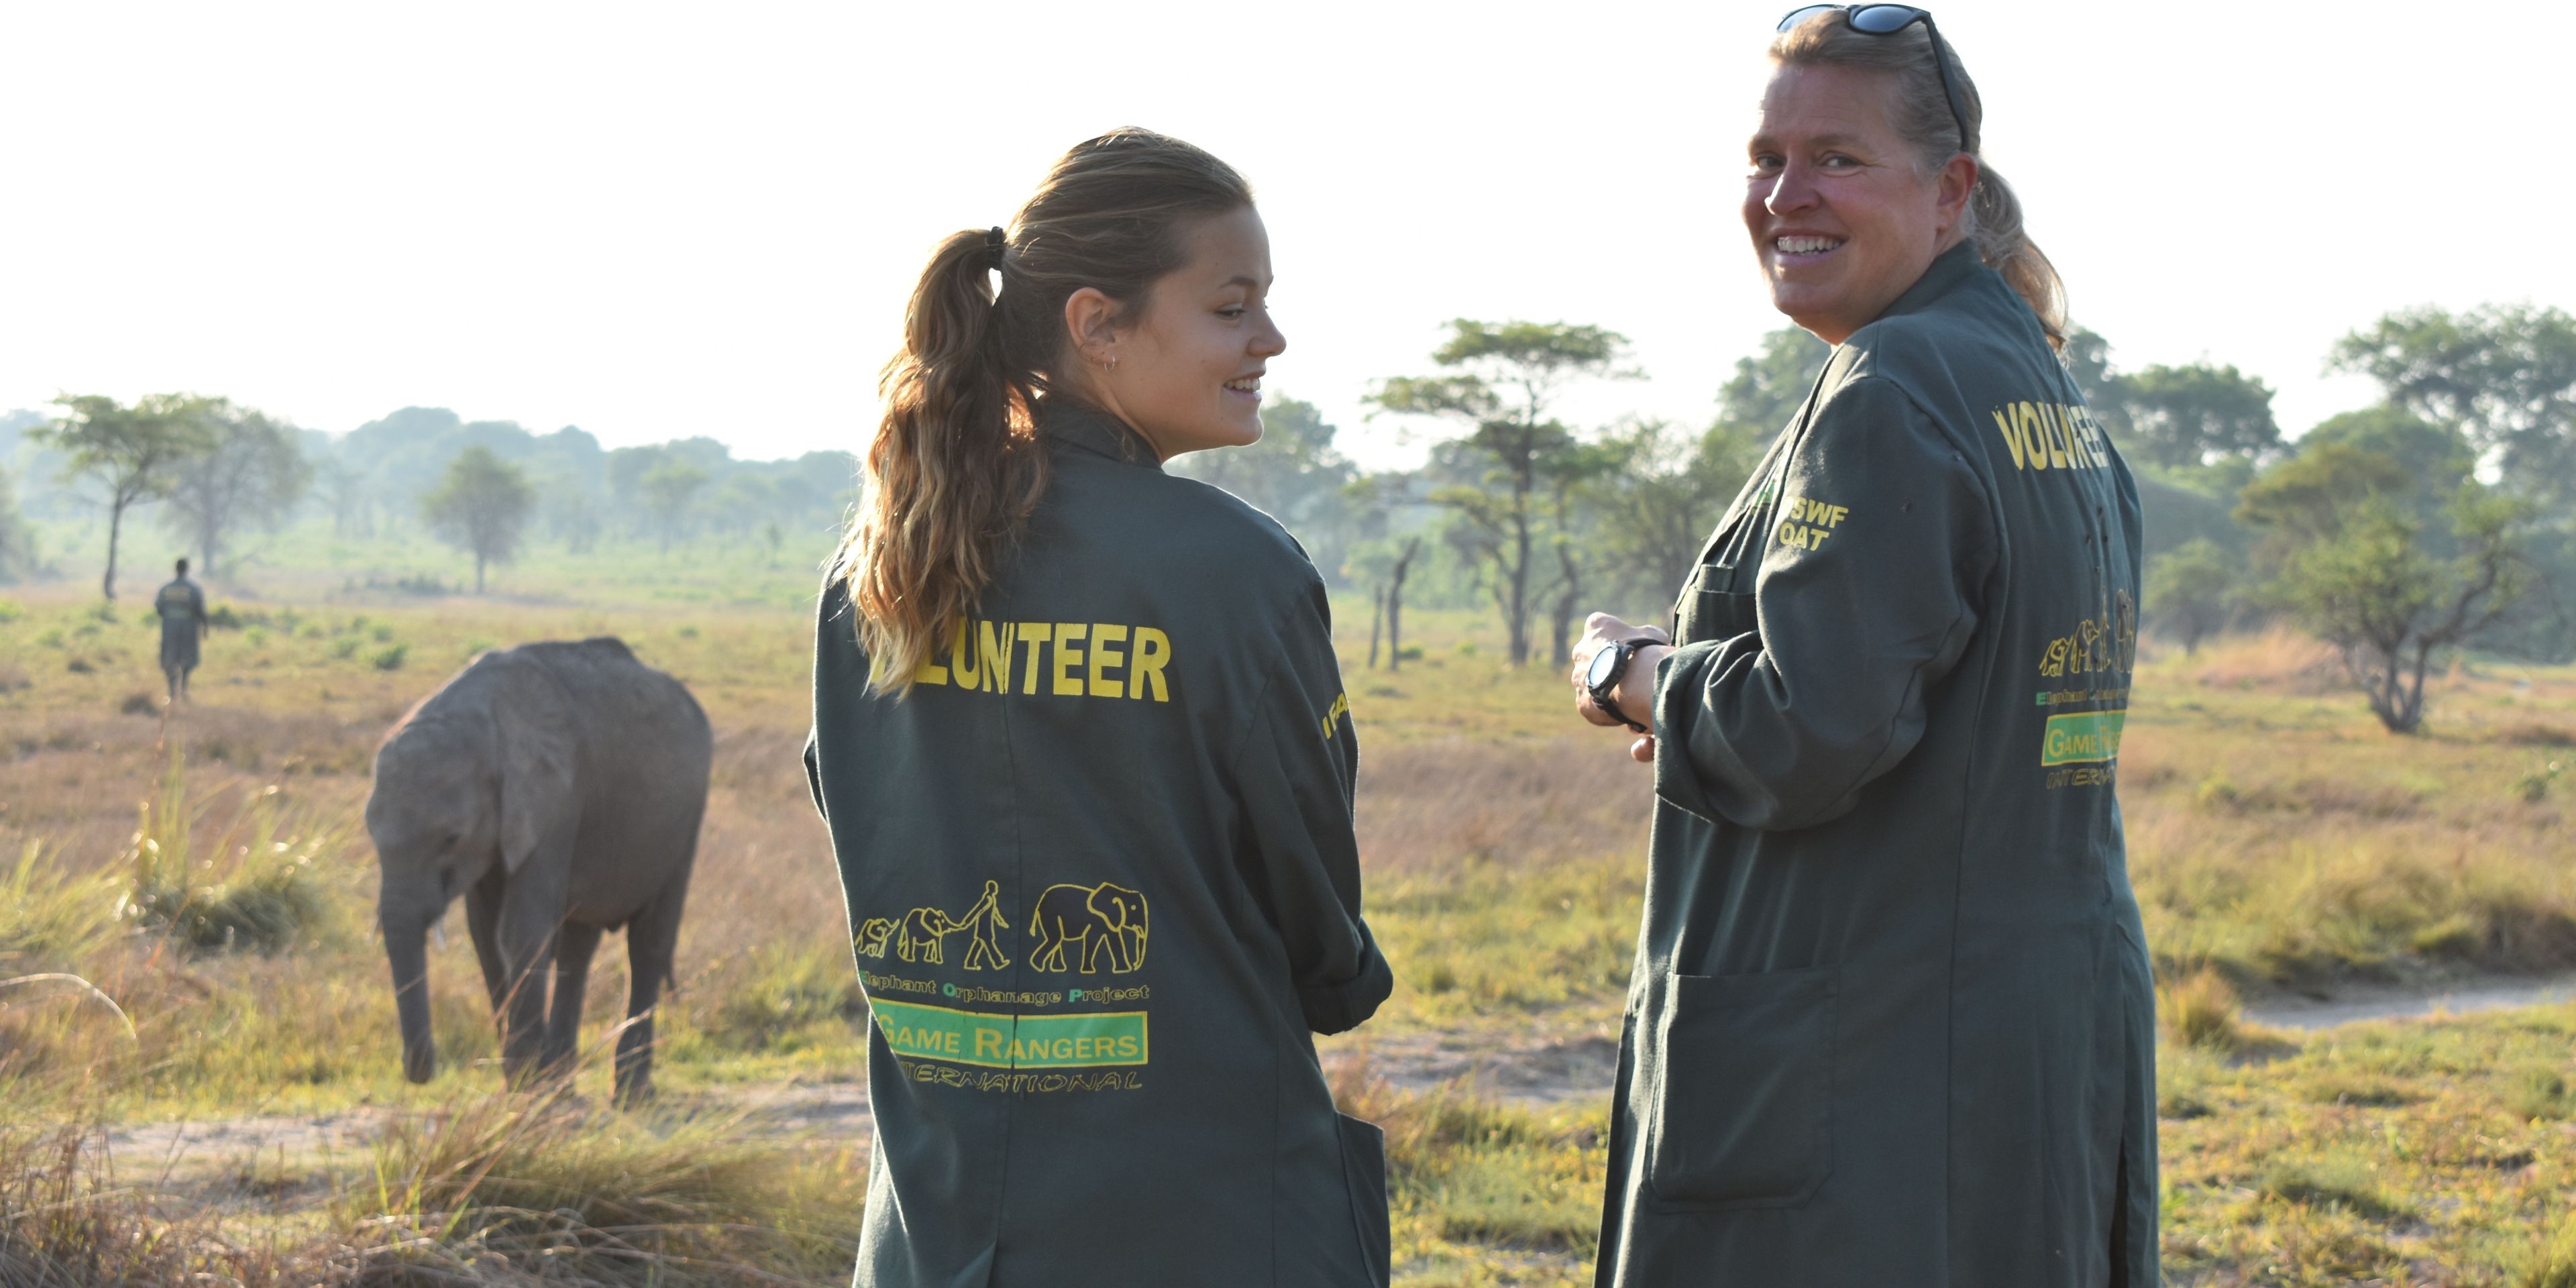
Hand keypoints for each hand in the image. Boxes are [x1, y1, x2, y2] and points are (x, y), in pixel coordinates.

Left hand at [1569, 612, 1669, 762]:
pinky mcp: (1582, 702)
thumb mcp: (1653, 634)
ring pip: (1592, 684)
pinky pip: (1594, 706)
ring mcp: (1578, 677)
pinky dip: (1606, 709)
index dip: (1617, 640)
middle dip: (1607, 666)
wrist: (1636, 681)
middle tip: (1628, 676)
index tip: (1630, 650)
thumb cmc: (1647, 653)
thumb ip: (1646, 636)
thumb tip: (1652, 644)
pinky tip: (1625, 711)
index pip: (1601, 628)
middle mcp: (1580, 650)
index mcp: (1596, 626)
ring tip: (1628, 697)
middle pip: (1591, 658)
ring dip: (1606, 688)